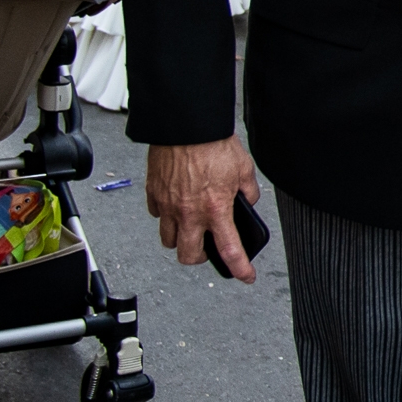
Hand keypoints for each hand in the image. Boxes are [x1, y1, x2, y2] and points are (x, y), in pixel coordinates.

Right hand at [147, 135, 262, 282]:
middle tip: (208, 248)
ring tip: (190, 228)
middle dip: (199, 257)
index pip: (230, 251)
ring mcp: (168, 205)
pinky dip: (166, 216)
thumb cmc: (213, 143)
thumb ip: (248, 192)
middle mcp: (189, 213)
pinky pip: (157, 216)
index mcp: (216, 209)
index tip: (245, 276)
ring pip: (168, 240)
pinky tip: (176, 205)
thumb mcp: (244, 169)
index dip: (240, 269)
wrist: (186, 125)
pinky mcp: (154, 194)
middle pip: (188, 256)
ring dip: (180, 239)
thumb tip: (247, 201)